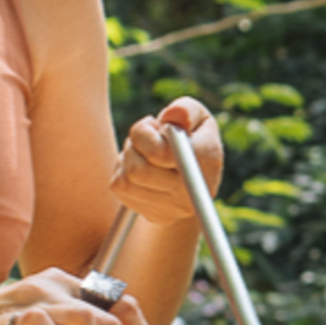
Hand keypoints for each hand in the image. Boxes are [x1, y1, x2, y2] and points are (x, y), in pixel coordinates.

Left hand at [111, 96, 224, 225]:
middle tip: (147, 137)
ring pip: (126, 179)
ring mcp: (172, 209)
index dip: (146, 135)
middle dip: (134, 146)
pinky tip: (141, 166)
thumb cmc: (192, 135)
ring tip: (144, 152)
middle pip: (137, 170)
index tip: (156, 126)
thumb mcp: (195, 114)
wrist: (194, 176)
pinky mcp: (153, 215)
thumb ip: (185, 109)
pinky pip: (120, 188)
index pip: (159, 154)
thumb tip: (174, 116)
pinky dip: (123, 171)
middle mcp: (191, 192)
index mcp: (206, 161)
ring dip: (128, 157)